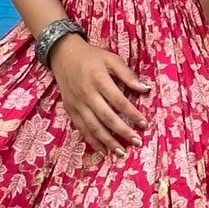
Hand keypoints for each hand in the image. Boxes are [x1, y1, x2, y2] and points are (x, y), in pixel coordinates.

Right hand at [48, 34, 150, 153]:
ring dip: (108, 142)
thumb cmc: (91, 56)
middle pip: (107, 117)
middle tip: (137, 142)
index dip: (132, 114)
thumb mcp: (111, 59)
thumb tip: (145, 89)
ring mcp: (77, 103)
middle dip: (123, 132)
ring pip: (93, 127)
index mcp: (99, 79)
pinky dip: (92, 141)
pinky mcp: (70, 109)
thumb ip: (127, 74)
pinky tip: (103, 151)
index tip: (145, 124)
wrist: (63, 54)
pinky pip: (82, 128)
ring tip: (121, 153)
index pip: (119, 101)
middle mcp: (87, 93)